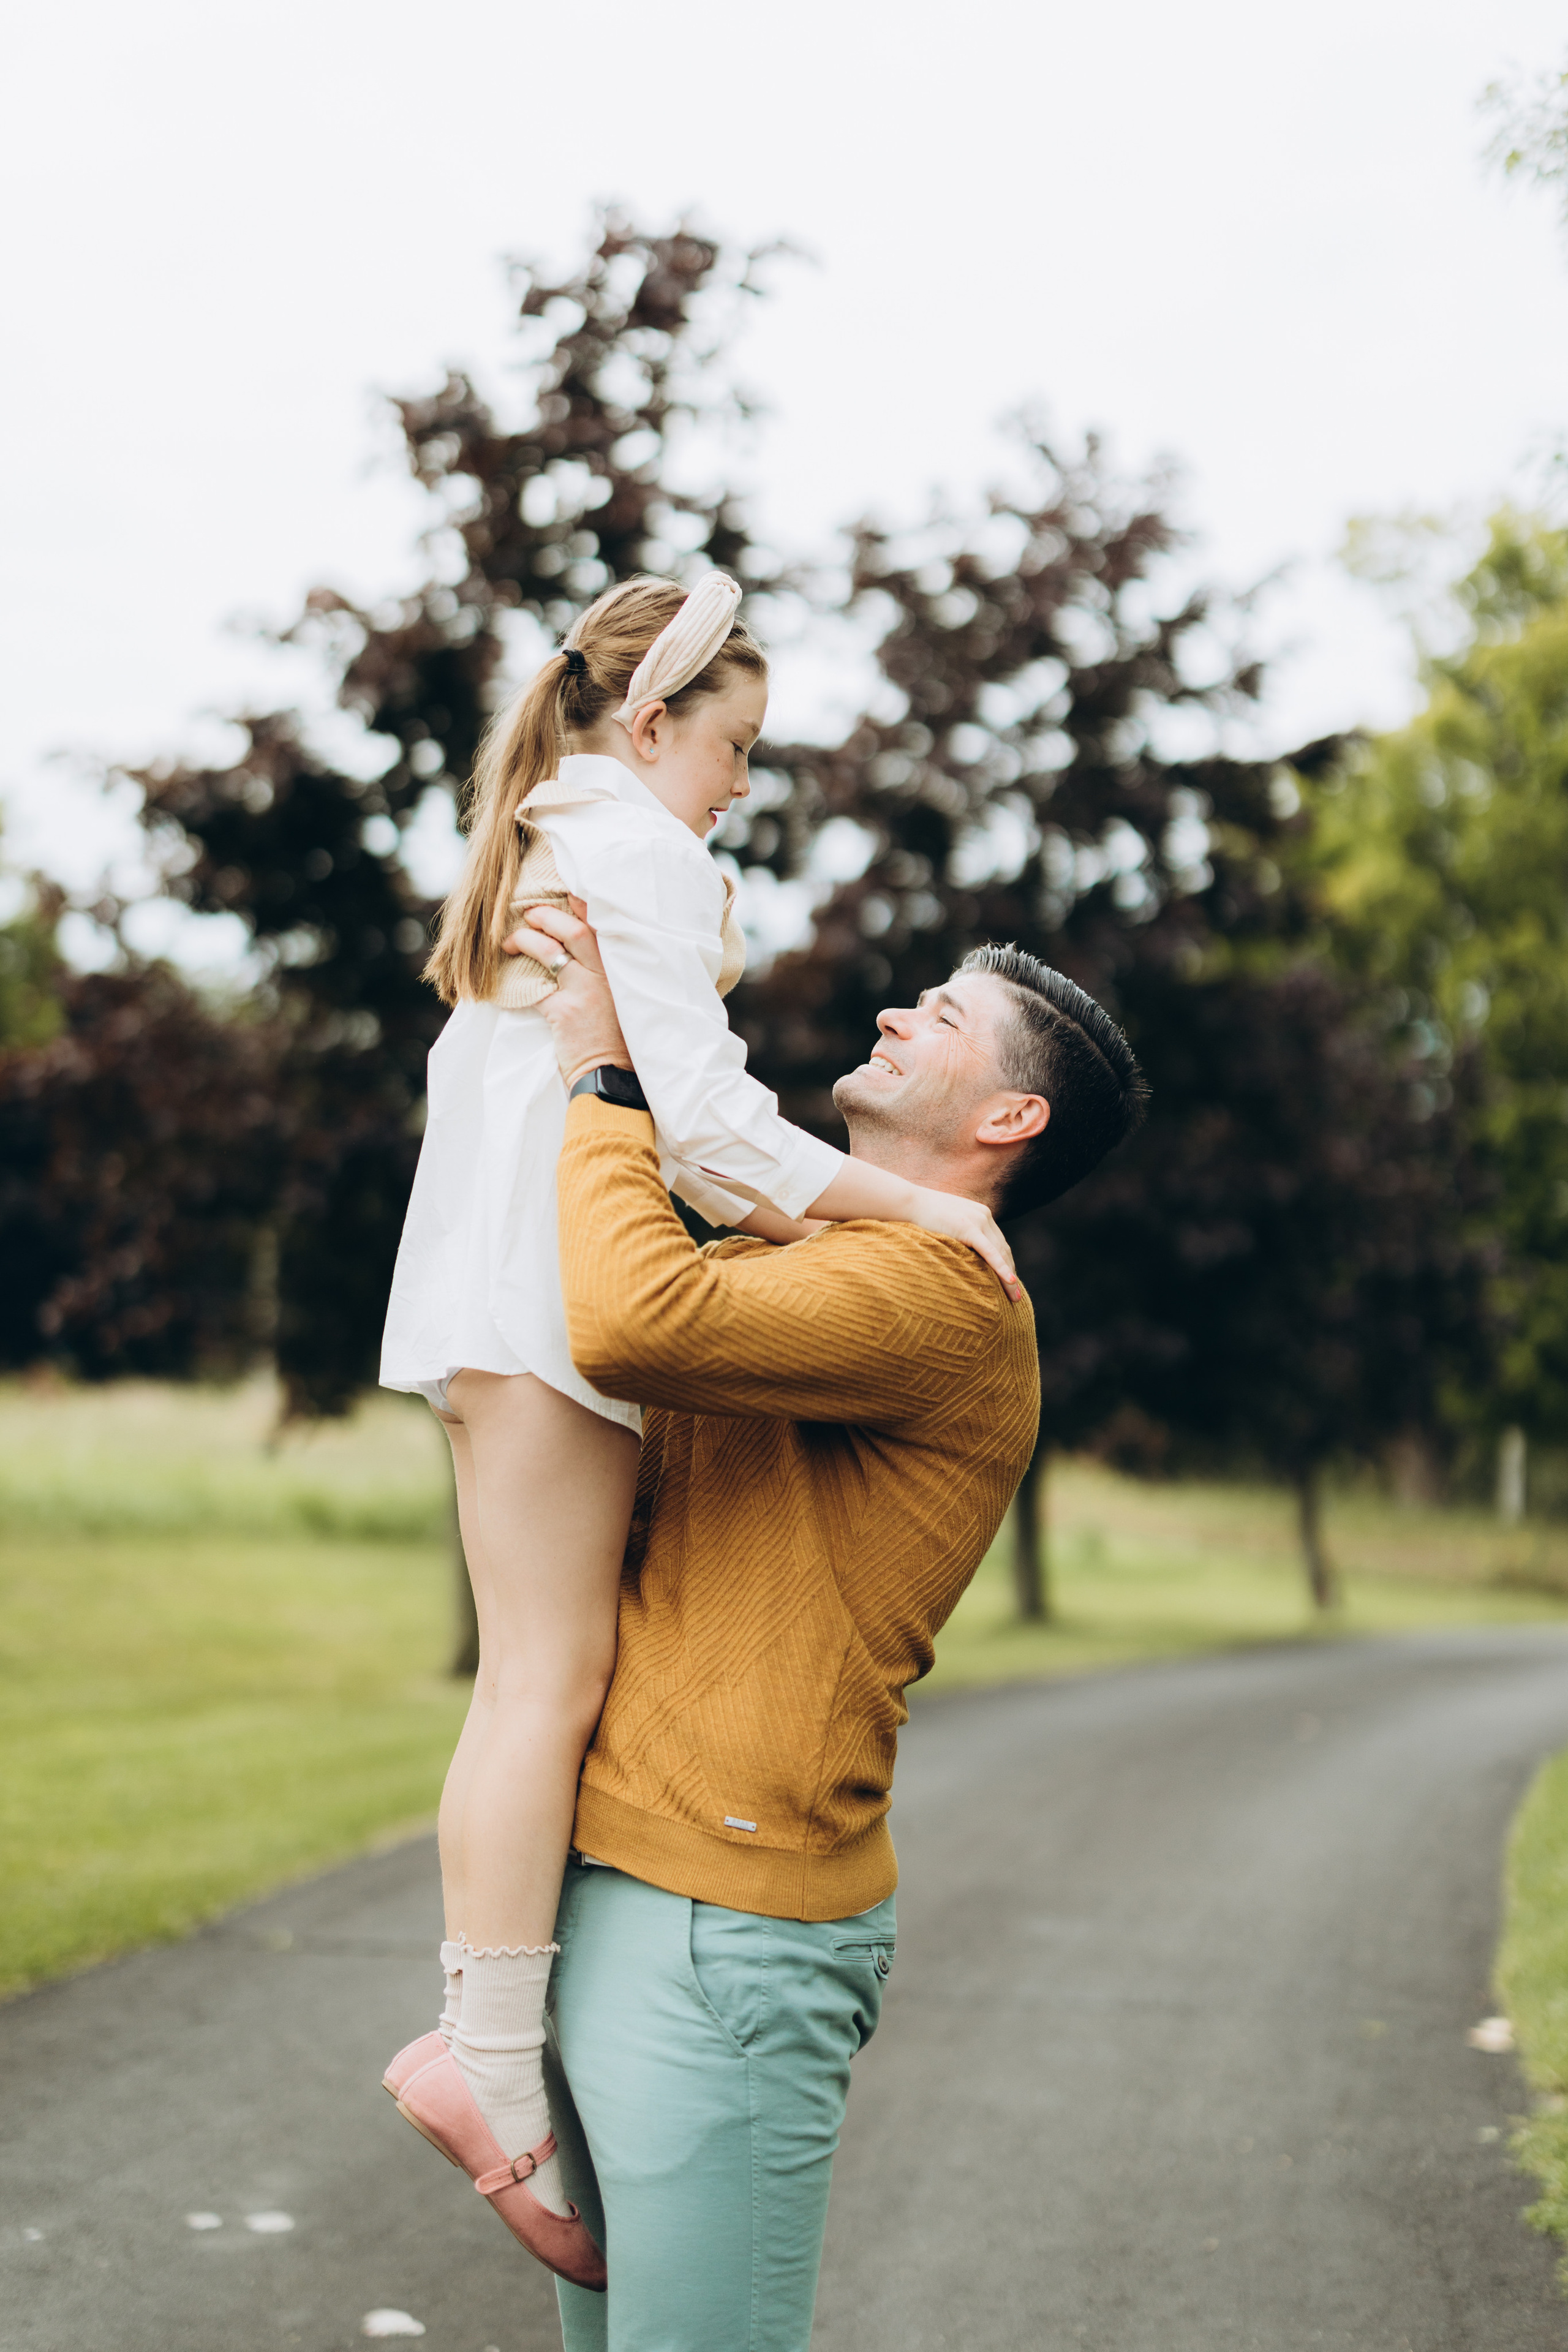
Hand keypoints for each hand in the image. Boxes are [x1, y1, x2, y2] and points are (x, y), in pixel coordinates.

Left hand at [502, 899, 631, 1087]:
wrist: (614, 1078)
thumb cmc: (619, 1043)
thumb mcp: (621, 1001)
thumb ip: (606, 976)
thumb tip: (576, 955)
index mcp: (621, 970)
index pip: (601, 926)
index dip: (581, 904)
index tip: (565, 891)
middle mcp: (605, 975)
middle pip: (573, 929)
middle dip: (545, 917)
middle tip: (529, 915)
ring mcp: (585, 992)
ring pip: (549, 951)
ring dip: (524, 940)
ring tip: (509, 943)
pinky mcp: (564, 1013)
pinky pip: (533, 988)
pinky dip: (515, 981)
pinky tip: (504, 978)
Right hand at [908, 1186, 1022, 1301]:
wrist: (909, 1202)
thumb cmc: (921, 1215)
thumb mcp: (947, 1224)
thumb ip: (958, 1234)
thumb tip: (959, 1253)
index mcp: (981, 1214)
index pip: (998, 1243)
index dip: (1005, 1264)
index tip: (1009, 1282)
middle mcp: (984, 1215)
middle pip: (1003, 1249)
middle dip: (1011, 1273)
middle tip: (1016, 1296)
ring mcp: (978, 1220)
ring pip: (1000, 1253)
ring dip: (1009, 1276)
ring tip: (1014, 1297)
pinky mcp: (969, 1227)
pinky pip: (989, 1252)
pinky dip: (1001, 1267)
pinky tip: (1010, 1281)